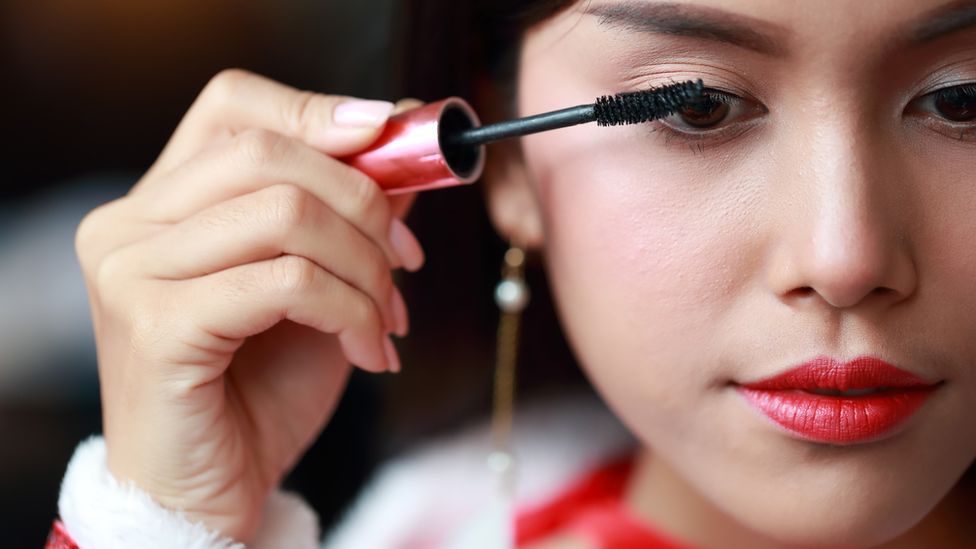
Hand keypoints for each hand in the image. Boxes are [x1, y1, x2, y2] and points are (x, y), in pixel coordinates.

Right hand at [75, 69, 424, 540]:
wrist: (212, 490)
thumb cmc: (259, 389)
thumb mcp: (320, 283)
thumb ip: (349, 212)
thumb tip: (402, 143)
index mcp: (162, 202)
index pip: (233, 105)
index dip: (317, 109)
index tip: (387, 135)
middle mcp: (130, 225)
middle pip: (270, 154)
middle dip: (365, 203)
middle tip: (405, 262)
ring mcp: (132, 272)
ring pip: (286, 215)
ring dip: (365, 268)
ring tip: (387, 319)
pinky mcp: (155, 325)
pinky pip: (286, 282)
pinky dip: (350, 311)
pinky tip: (368, 350)